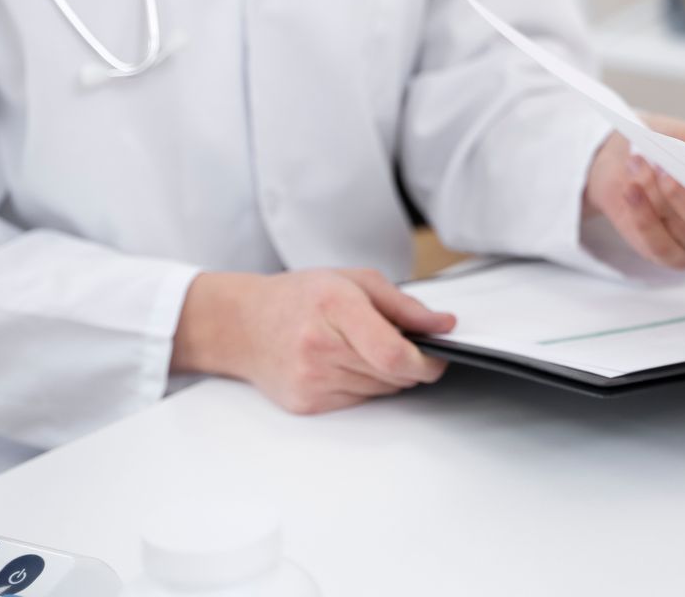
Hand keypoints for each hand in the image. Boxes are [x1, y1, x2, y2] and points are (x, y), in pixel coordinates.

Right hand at [173, 268, 455, 414]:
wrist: (241, 325)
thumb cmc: (298, 297)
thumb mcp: (354, 280)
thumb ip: (404, 305)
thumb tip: (443, 325)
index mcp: (335, 306)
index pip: (393, 352)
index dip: (426, 361)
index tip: (438, 355)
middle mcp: (320, 347)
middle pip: (392, 375)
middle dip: (412, 364)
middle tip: (407, 346)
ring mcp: (310, 380)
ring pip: (380, 391)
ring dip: (389, 375)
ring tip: (367, 349)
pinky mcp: (306, 404)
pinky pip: (358, 402)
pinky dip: (365, 385)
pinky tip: (345, 364)